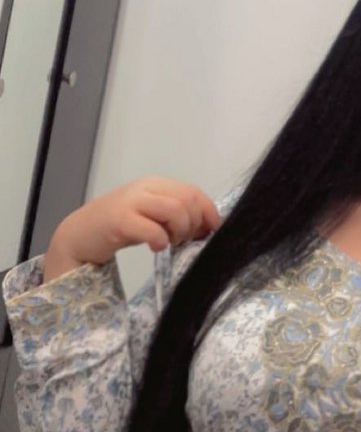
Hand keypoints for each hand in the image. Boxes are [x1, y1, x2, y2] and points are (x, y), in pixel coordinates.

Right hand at [43, 178, 220, 283]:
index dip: (208, 211)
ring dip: (180, 232)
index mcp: (155, 184)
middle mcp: (144, 188)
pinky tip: (155, 248)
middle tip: (183, 240)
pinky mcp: (119, 220)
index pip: (193, 191)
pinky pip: (153, 230)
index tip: (211, 230)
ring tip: (170, 243)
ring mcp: (131, 202)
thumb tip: (207, 226)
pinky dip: (160, 242)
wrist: (78, 235)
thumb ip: (174, 215)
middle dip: (193, 224)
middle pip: (187, 200)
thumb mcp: (150, 216)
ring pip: (175, 211)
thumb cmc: (117, 227)